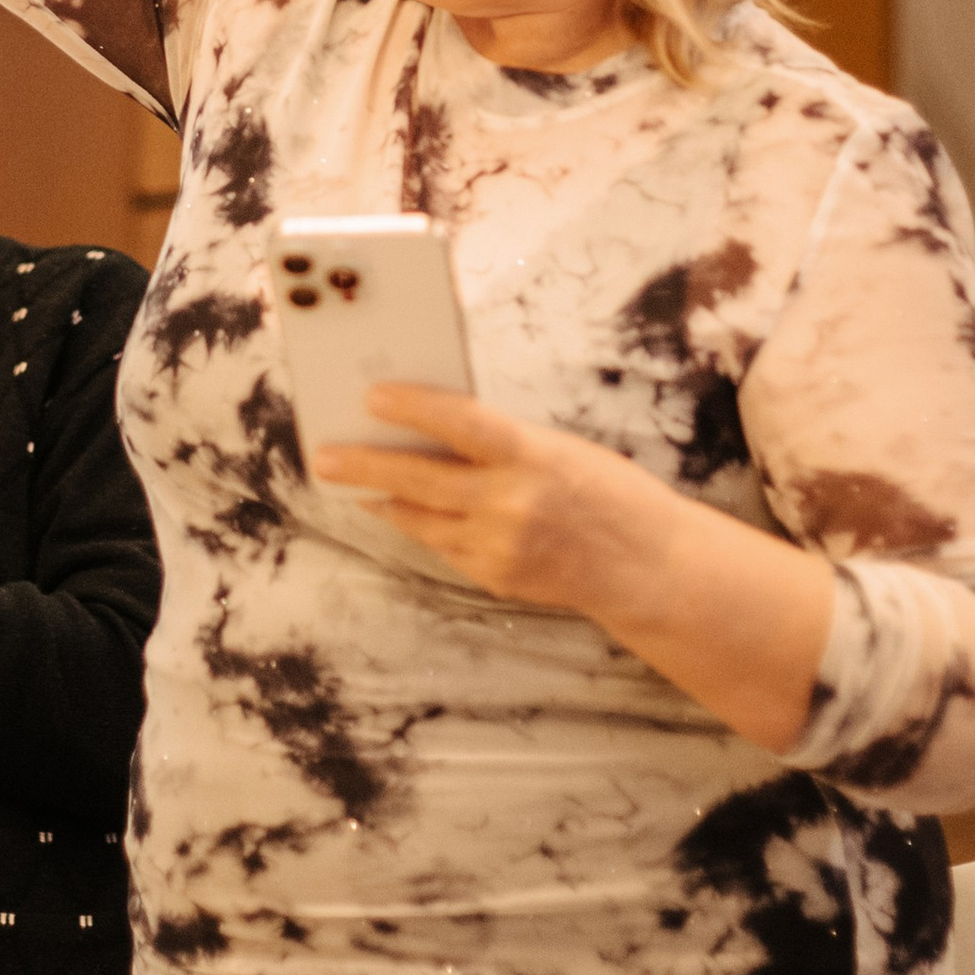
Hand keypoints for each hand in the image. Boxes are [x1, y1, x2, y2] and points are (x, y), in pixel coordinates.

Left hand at [313, 388, 655, 619]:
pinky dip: (420, 526)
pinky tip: (400, 512)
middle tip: (326, 456)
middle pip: (421, 479)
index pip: (461, 423)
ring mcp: (501, 547)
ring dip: (384, 499)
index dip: (413, 407)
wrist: (649, 567)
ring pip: (421, 519)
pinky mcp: (497, 578)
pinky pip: (443, 548)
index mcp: (534, 457)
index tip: (372, 395)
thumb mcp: (560, 449)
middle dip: (366, 465)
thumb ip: (503, 442)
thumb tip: (434, 427)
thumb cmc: (609, 493)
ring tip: (353, 483)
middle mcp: (513, 504)